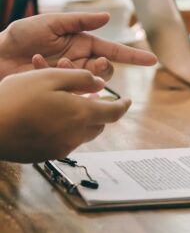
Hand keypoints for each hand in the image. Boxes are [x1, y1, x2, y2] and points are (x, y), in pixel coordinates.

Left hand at [0, 12, 156, 80]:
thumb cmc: (22, 36)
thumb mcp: (51, 22)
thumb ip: (80, 21)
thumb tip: (108, 17)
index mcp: (83, 44)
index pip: (115, 52)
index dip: (134, 56)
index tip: (153, 60)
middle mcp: (81, 61)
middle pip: (107, 71)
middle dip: (101, 68)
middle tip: (90, 64)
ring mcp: (71, 76)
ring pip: (91, 82)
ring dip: (79, 72)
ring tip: (59, 62)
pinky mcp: (60, 89)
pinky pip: (70, 89)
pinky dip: (55, 76)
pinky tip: (37, 64)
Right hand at [0, 69, 131, 162]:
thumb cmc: (18, 97)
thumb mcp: (51, 77)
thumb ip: (81, 79)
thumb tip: (101, 85)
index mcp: (82, 114)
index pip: (114, 112)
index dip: (123, 105)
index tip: (129, 100)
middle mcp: (76, 135)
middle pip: (100, 124)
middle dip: (101, 111)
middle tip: (92, 98)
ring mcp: (61, 148)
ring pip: (84, 133)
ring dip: (84, 120)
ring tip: (70, 105)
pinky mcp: (47, 155)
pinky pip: (67, 141)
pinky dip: (68, 129)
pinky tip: (52, 118)